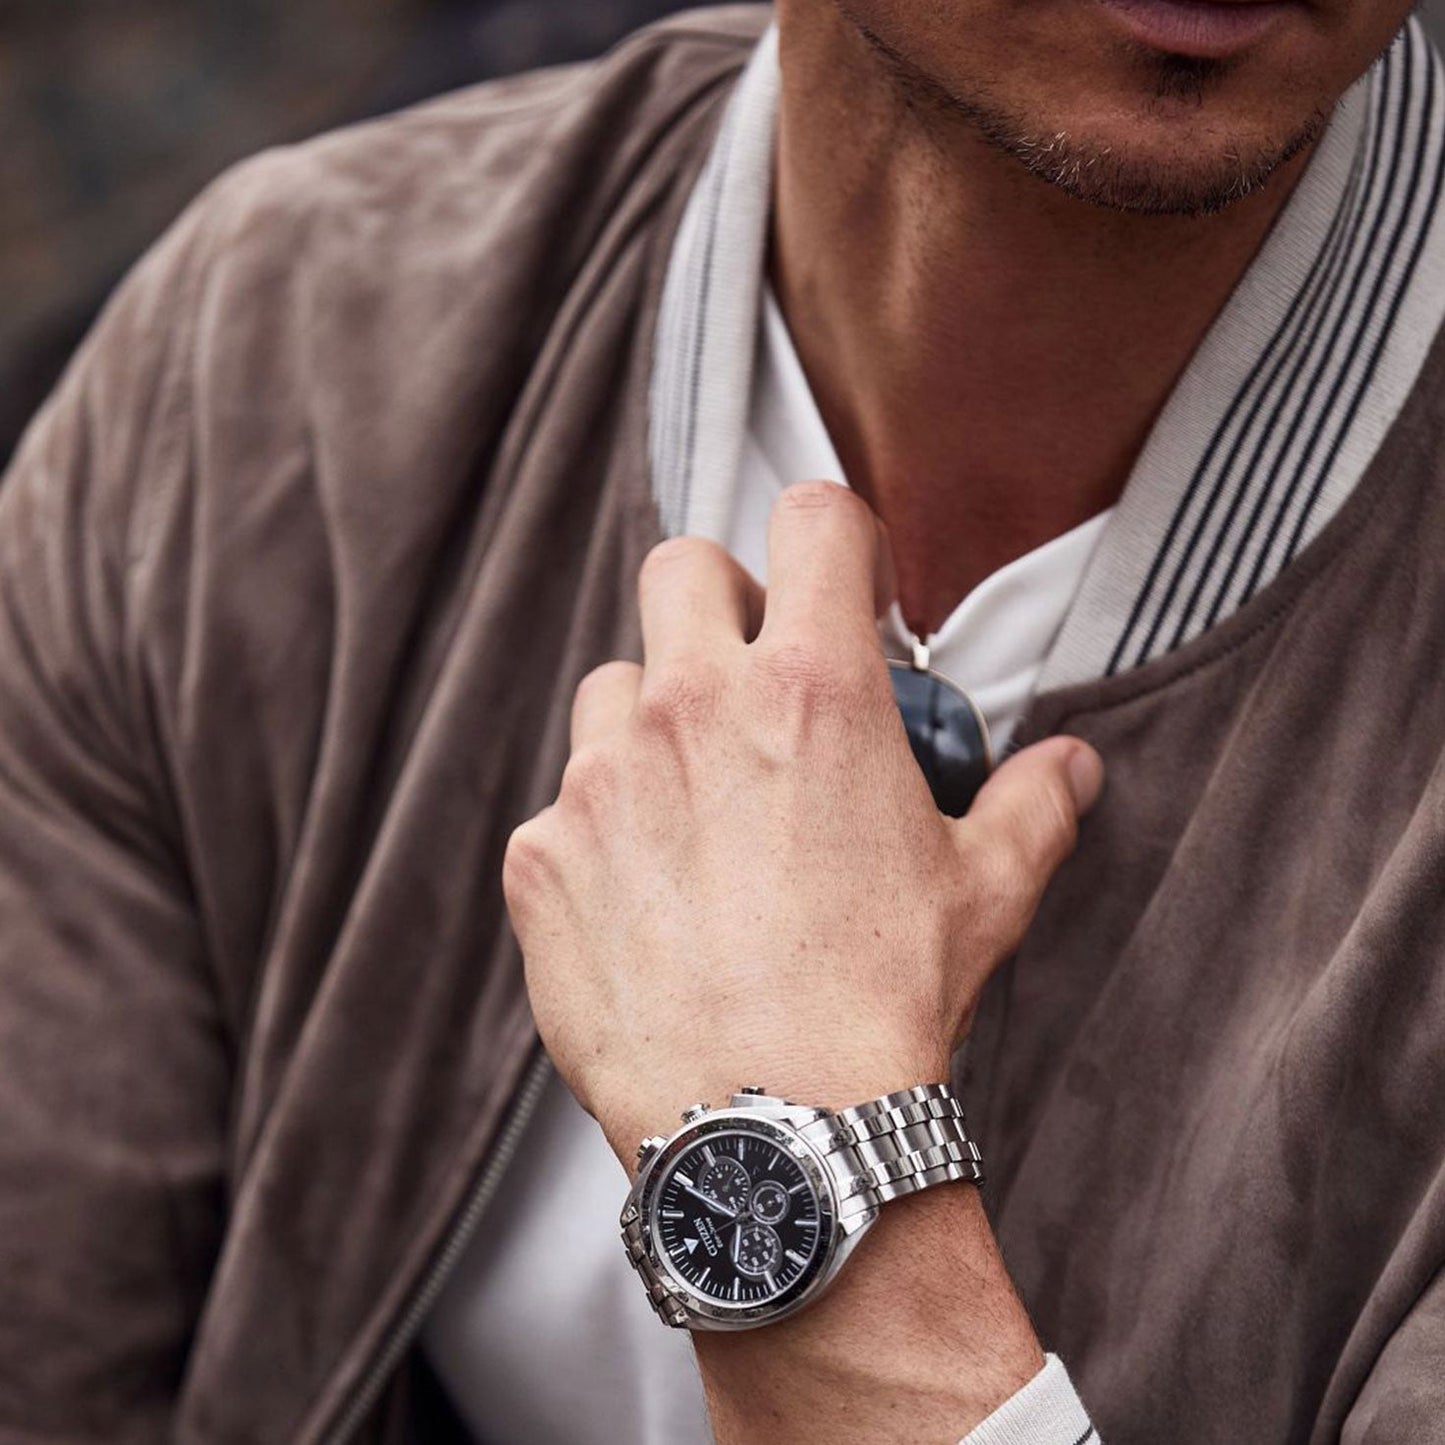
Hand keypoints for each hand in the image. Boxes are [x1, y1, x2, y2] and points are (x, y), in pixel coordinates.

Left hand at [503, 481, 1102, 1162]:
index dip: (832, 540)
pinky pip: (562, 809)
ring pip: (611, 689)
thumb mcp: (985, 894)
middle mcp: (693, 709)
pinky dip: (598, 835)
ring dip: (650, 724)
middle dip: (720, 604)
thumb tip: (1074, 768)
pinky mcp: (542, 858)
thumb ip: (1031, 806)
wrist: (778, 1132)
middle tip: (751, 679)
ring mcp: (601, 780)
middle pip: (681, 569)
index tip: (840, 594)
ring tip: (696, 810)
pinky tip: (646, 904)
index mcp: (812, 690)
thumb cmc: (887, 1005)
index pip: (812, 518)